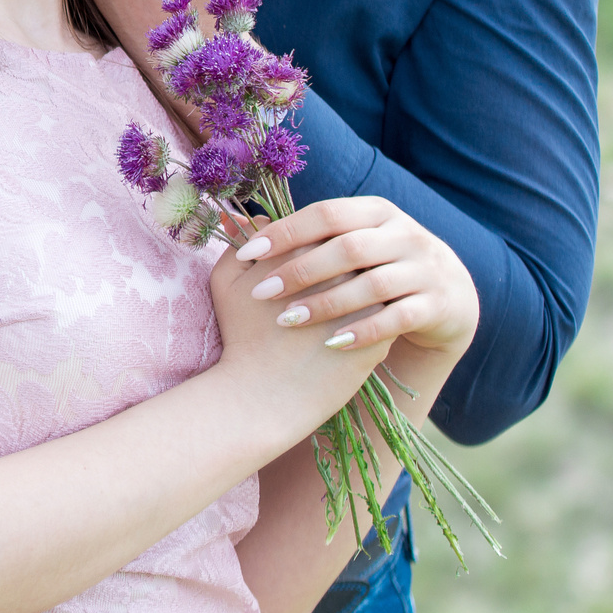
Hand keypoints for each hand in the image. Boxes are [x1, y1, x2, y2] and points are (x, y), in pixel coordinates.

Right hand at [208, 214, 390, 430]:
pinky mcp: (381, 334)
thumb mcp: (226, 282)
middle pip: (353, 251)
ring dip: (364, 284)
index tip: (310, 255)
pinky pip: (385, 313)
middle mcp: (341, 271)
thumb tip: (249, 217)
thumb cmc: (241, 336)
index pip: (324, 229)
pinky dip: (373, 314)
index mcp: (305, 249)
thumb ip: (239, 241)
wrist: (264, 395)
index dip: (317, 240)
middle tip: (333, 274)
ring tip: (349, 297)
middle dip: (345, 259)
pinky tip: (356, 323)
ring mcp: (365, 302)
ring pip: (374, 280)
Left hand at [229, 197, 479, 357]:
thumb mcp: (348, 241)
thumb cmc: (376, 267)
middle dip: (301, 270)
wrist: (446, 294)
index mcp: (376, 211)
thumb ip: (304, 233)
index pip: (326, 213)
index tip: (249, 252)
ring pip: (373, 284)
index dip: (287, 231)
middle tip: (261, 293)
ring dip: (328, 302)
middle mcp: (404, 234)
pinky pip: (398, 318)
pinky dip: (363, 330)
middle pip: (348, 247)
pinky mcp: (436, 304)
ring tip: (289, 320)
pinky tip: (331, 343)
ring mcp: (424, 269)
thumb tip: (240, 221)